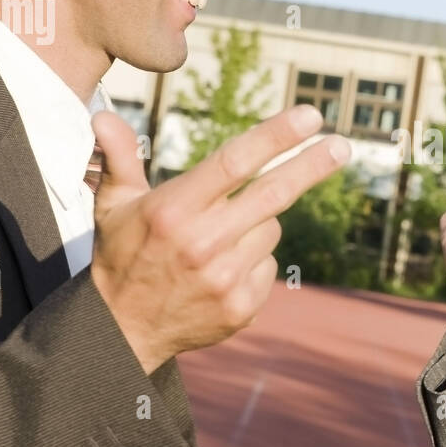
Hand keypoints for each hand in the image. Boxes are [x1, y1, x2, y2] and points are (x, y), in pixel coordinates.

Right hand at [89, 104, 349, 372]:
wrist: (121, 332)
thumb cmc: (121, 255)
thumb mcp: (112, 205)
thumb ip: (119, 157)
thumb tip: (102, 115)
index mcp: (173, 210)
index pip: (234, 162)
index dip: (276, 136)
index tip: (310, 117)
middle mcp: (203, 243)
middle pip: (273, 194)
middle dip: (312, 166)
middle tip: (342, 146)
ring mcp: (225, 278)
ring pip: (270, 229)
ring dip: (257, 223)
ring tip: (218, 238)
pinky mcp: (242, 307)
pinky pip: (269, 265)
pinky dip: (254, 261)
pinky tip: (222, 270)